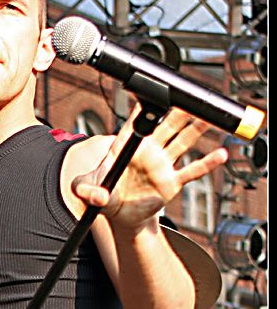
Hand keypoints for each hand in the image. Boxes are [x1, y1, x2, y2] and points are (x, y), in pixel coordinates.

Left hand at [72, 106, 227, 232]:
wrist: (120, 216)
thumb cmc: (103, 196)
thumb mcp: (87, 192)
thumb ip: (87, 191)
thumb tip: (98, 196)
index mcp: (126, 146)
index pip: (135, 122)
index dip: (143, 108)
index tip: (151, 92)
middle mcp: (148, 151)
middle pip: (166, 126)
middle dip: (178, 112)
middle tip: (189, 98)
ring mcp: (162, 165)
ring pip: (182, 142)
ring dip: (196, 129)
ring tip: (210, 117)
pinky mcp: (172, 182)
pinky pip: (192, 171)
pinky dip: (207, 163)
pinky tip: (221, 155)